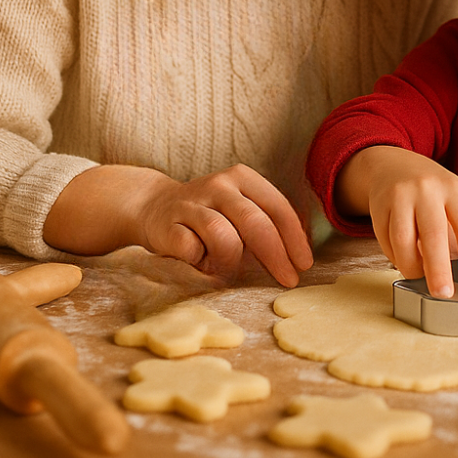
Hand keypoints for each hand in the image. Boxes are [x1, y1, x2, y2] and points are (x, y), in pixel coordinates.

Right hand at [45, 163, 312, 286]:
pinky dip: (201, 263)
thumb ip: (267, 225)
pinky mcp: (167, 225)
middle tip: (288, 280)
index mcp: (243, 177)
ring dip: (230, 261)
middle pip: (255, 222)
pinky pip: (192, 251)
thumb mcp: (241, 210)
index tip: (304, 265)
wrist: (153, 207)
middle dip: (276, 255)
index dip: (294, 239)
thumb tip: (299, 257)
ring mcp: (191, 203)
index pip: (277, 207)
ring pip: (224, 237)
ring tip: (224, 267)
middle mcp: (220, 184)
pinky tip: (198, 261)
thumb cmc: (210, 215)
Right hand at [342, 146, 457, 296]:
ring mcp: (400, 196)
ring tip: (421, 279)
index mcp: (454, 189)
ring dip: (412, 266)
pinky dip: (396, 258)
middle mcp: (427, 189)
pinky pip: (386, 240)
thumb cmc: (433, 193)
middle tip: (444, 293)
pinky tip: (405, 262)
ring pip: (403, 240)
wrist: (393, 165)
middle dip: (438, 268)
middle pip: (433, 234)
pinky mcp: (379, 206)